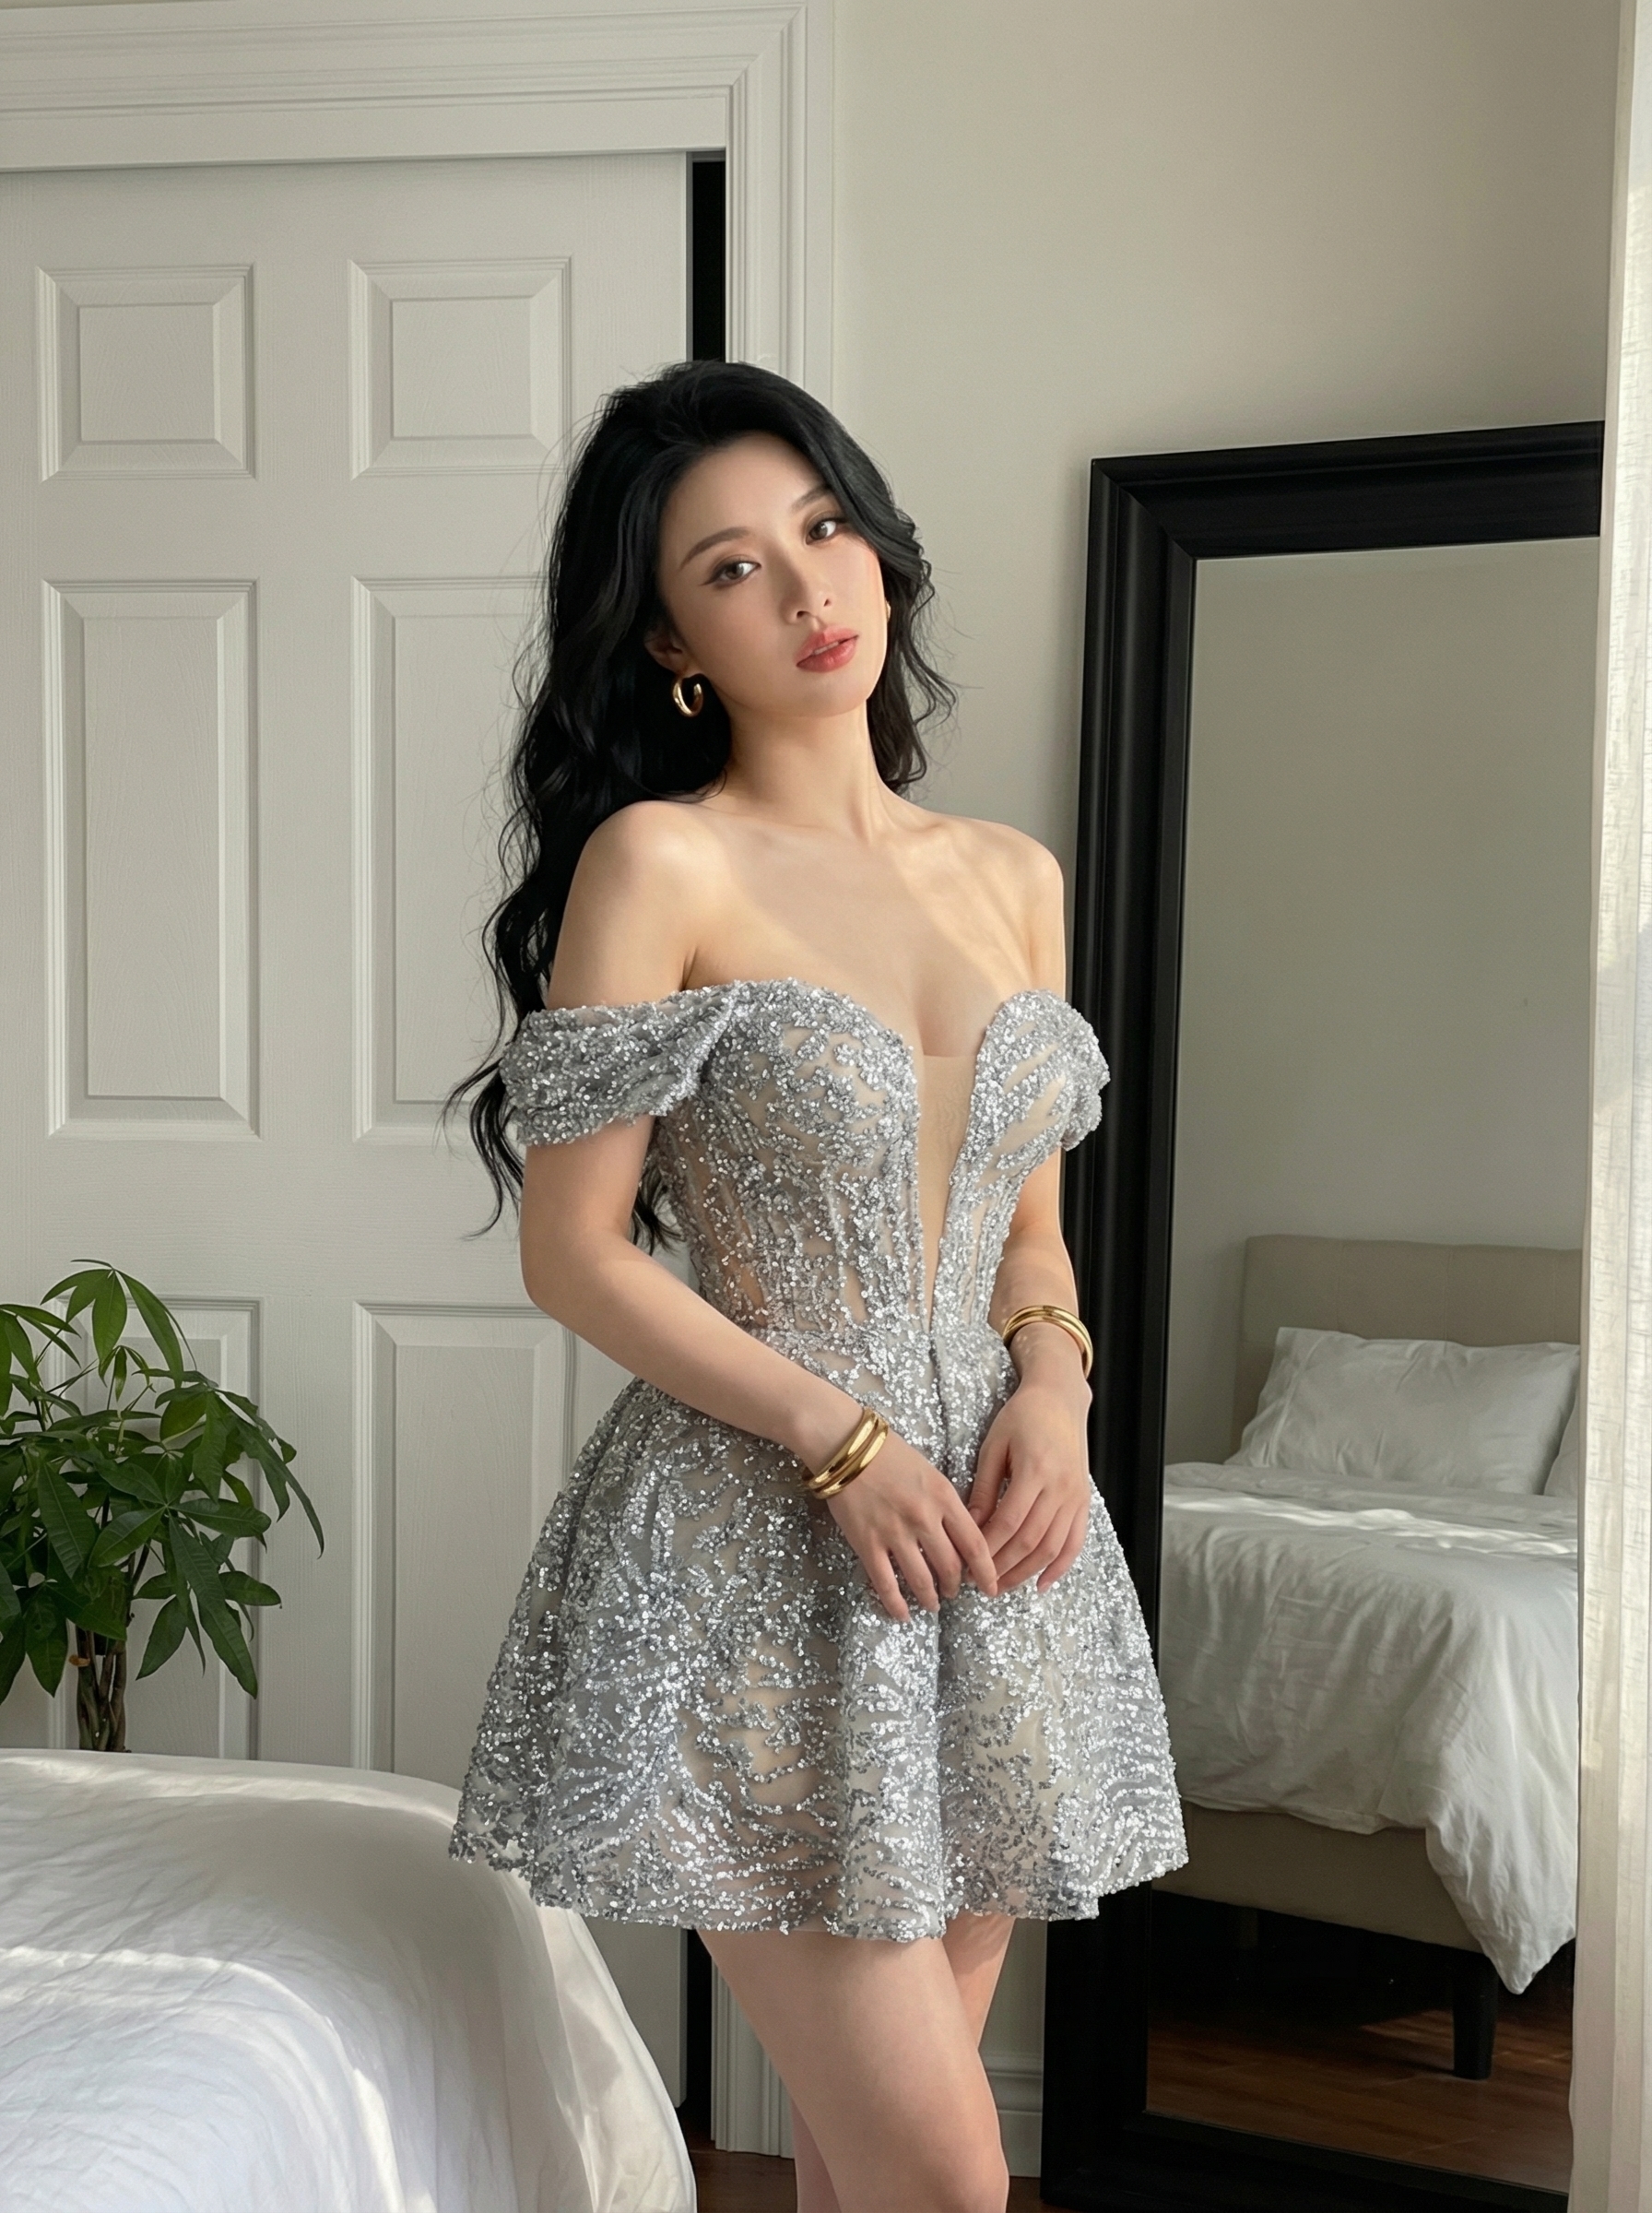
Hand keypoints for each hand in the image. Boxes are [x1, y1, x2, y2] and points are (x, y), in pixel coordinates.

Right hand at [826, 1429, 1000, 1621]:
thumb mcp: (931, 1474)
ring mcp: (895, 1533)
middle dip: (955, 1585)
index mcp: (944, 1498)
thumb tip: (960, 1538)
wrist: (847, 1447)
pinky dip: (896, 1603)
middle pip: (950, 1566)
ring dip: (930, 1597)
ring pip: (921, 1579)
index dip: (986, 1571)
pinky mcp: (867, 1543)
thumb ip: (947, 1505)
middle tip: (954, 1591)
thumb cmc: (891, 1455)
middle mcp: (924, 1519)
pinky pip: (885, 1583)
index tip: (991, 1587)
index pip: (975, 1544)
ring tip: (933, 1603)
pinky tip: (903, 1614)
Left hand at [967, 1355, 1092, 1593]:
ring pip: (1053, 1547)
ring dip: (1027, 1572)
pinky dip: (1061, 1567)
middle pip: (1031, 1539)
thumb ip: (984, 1487)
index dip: (988, 1547)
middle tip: (979, 1582)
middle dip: (1003, 1566)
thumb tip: (970, 1527)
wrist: (1059, 1399)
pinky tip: (1041, 1584)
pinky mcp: (1084, 1501)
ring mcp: (1076, 1496)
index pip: (1009, 1521)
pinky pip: (1075, 1542)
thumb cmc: (1022, 1417)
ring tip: (1002, 1586)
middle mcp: (1060, 1487)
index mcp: (1035, 1470)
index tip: (967, 1562)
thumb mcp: (994, 1446)